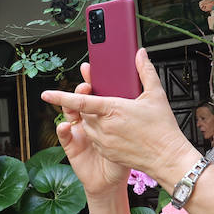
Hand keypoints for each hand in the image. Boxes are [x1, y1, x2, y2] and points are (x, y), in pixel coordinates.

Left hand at [41, 50, 198, 191]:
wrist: (168, 158)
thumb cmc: (163, 129)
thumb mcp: (156, 95)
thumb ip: (145, 71)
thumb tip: (141, 54)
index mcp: (112, 109)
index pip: (80, 101)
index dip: (60, 97)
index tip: (46, 94)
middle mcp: (104, 126)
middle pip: (85, 112)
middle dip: (91, 105)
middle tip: (104, 99)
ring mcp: (104, 141)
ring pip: (89, 126)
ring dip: (95, 119)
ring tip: (115, 116)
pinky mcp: (107, 152)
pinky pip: (96, 140)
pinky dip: (101, 133)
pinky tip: (118, 131)